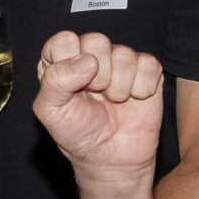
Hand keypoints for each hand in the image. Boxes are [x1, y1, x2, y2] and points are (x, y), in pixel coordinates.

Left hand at [32, 31, 165, 180]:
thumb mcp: (50, 111)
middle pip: (96, 40)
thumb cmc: (77, 133)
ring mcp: (120, 62)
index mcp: (61, 60)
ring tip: (112, 102)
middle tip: (94, 95)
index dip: (69, 64)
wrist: (111, 159)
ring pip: (124, 54)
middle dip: (96, 76)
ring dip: (118, 86)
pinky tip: (133, 100)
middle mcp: (91, 56)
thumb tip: (88, 61)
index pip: (64, 40)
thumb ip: (55, 80)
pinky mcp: (147, 72)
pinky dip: (141, 88)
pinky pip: (149, 64)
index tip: (71, 88)